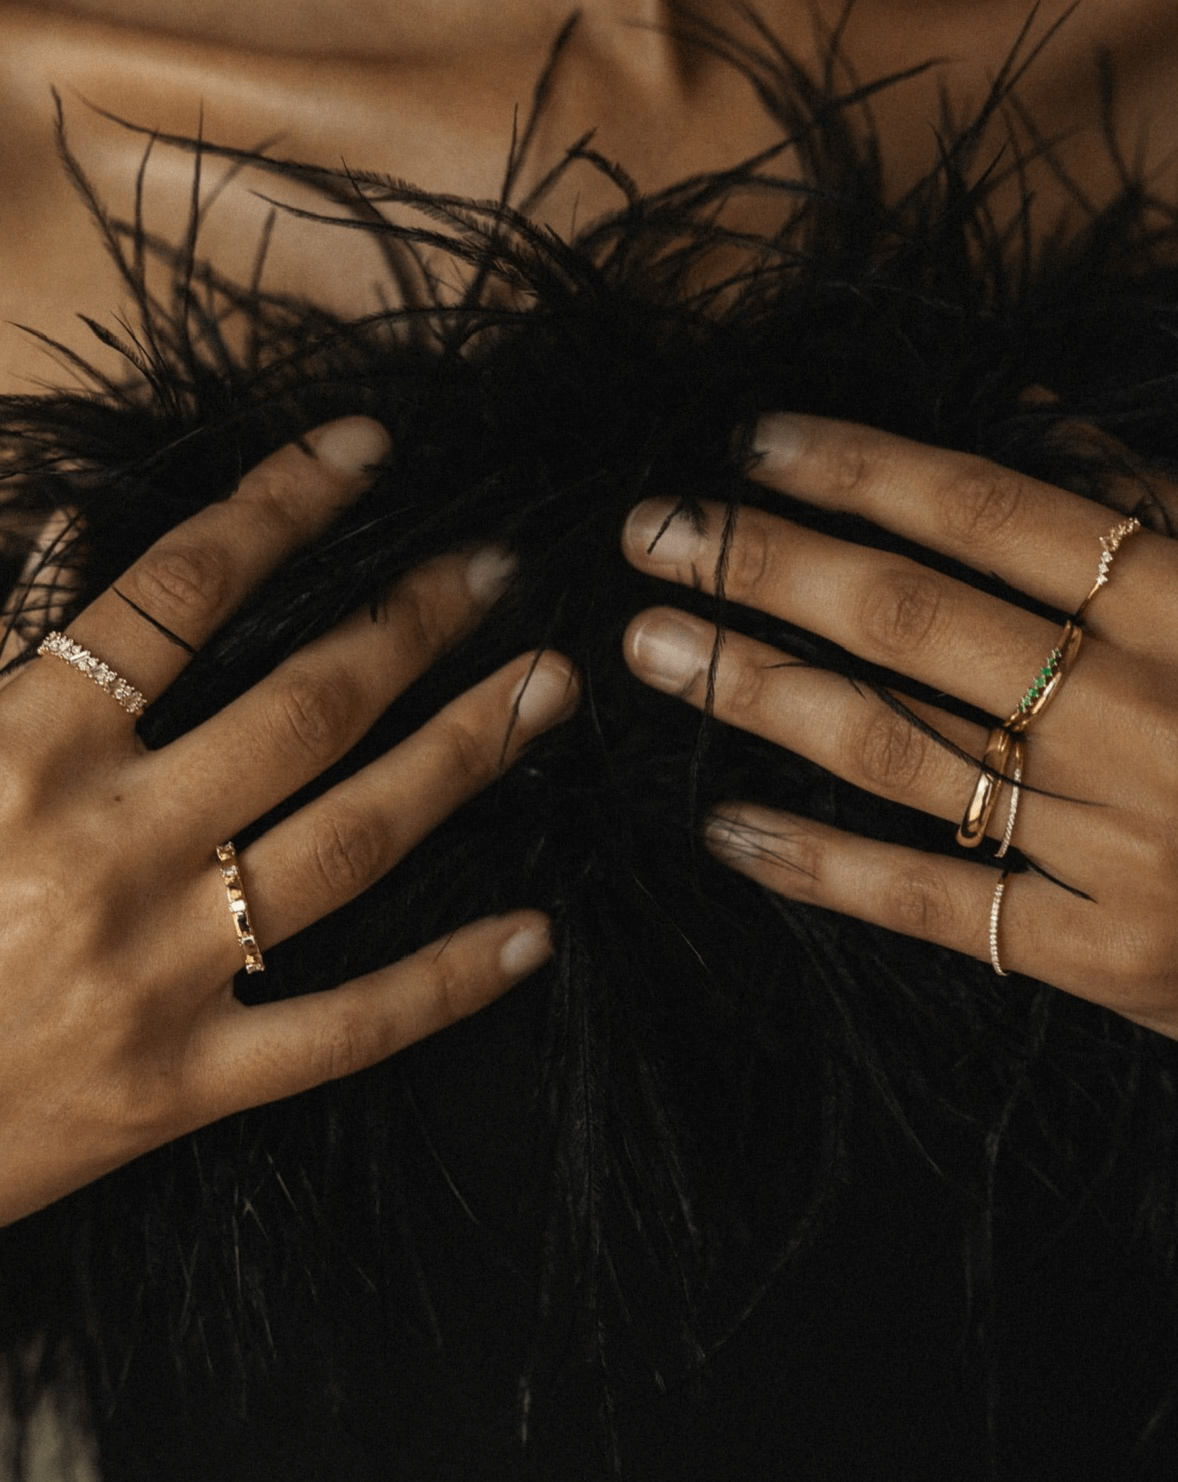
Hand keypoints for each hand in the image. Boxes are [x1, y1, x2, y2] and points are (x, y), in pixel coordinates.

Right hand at [0, 417, 577, 1225]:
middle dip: (413, 626)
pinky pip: (343, 1030)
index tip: (365, 450)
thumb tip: (70, 531)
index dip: (280, 506)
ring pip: (348, 844)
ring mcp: (155, 973)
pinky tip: (532, 935)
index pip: (176, 592)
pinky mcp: (181, 1085)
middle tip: (498, 568)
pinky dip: (444, 983)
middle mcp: (105, 847)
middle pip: (303, 709)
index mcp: (22, 748)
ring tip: (551, 691)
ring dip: (463, 757)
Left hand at [622, 412, 1177, 1038]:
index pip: (996, 511)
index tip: (751, 442)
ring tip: (650, 645)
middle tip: (648, 531)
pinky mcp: (1108, 959)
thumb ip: (1158, 509)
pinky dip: (821, 864)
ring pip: (900, 752)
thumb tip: (1022, 417)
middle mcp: (1152, 716)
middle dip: (764, 566)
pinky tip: (723, 826)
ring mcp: (1126, 847)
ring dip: (759, 692)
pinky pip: (937, 905)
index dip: (863, 468)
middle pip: (914, 621)